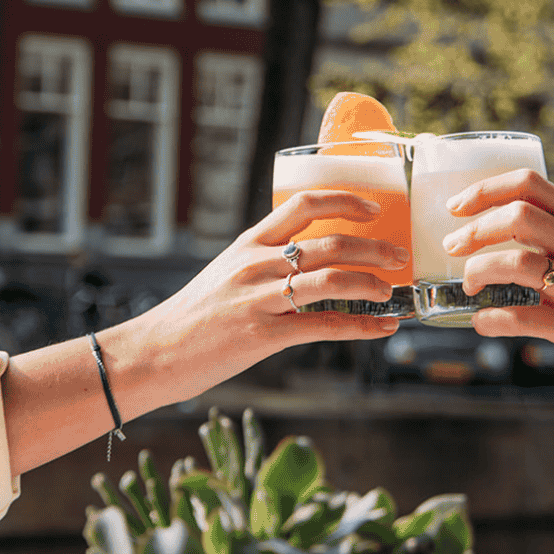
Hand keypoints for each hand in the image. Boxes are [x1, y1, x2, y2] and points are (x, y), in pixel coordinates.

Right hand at [125, 190, 406, 404]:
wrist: (155, 352)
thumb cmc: (192, 317)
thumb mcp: (226, 274)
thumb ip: (262, 263)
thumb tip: (304, 261)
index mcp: (249, 243)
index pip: (303, 204)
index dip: (345, 201)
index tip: (373, 210)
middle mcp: (257, 264)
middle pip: (330, 243)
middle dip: (374, 247)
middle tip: (399, 255)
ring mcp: (261, 299)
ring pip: (332, 280)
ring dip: (373, 284)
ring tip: (392, 290)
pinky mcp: (264, 334)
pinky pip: (324, 326)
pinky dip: (362, 326)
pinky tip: (382, 328)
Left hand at [442, 170, 553, 401]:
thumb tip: (500, 222)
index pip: (529, 184)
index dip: (484, 189)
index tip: (457, 205)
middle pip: (517, 217)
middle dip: (473, 229)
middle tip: (453, 244)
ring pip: (517, 264)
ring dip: (478, 270)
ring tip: (467, 283)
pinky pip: (522, 318)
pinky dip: (491, 319)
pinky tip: (481, 320)